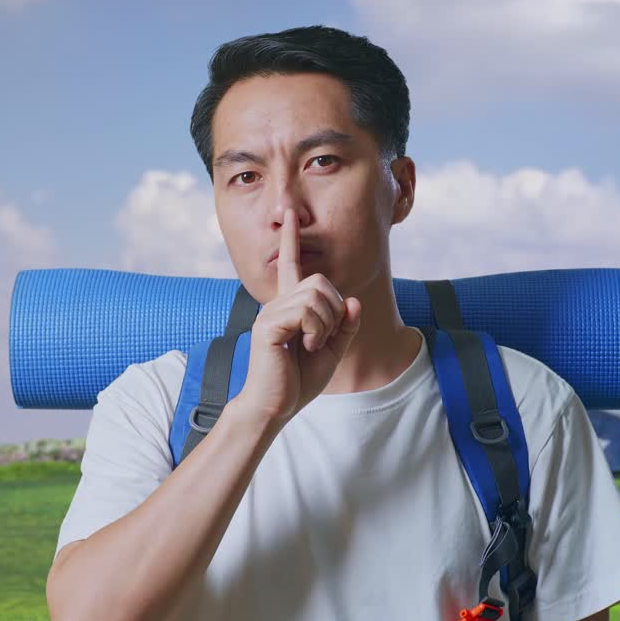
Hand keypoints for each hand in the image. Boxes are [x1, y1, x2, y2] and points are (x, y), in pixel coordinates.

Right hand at [236, 210, 361, 432]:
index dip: (291, 239)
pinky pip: (307, 312)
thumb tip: (352, 300)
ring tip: (312, 344)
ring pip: (317, 295)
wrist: (275, 405)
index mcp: (290, 306)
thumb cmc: (298, 380)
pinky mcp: (268, 324)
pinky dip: (317, 331)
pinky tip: (305, 346)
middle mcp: (277, 303)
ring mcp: (270, 312)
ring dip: (326, 324)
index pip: (291, 265)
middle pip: (320, 281)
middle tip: (323, 338)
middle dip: (334, 310)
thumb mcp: (333, 351)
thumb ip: (345, 326)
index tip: (290, 215)